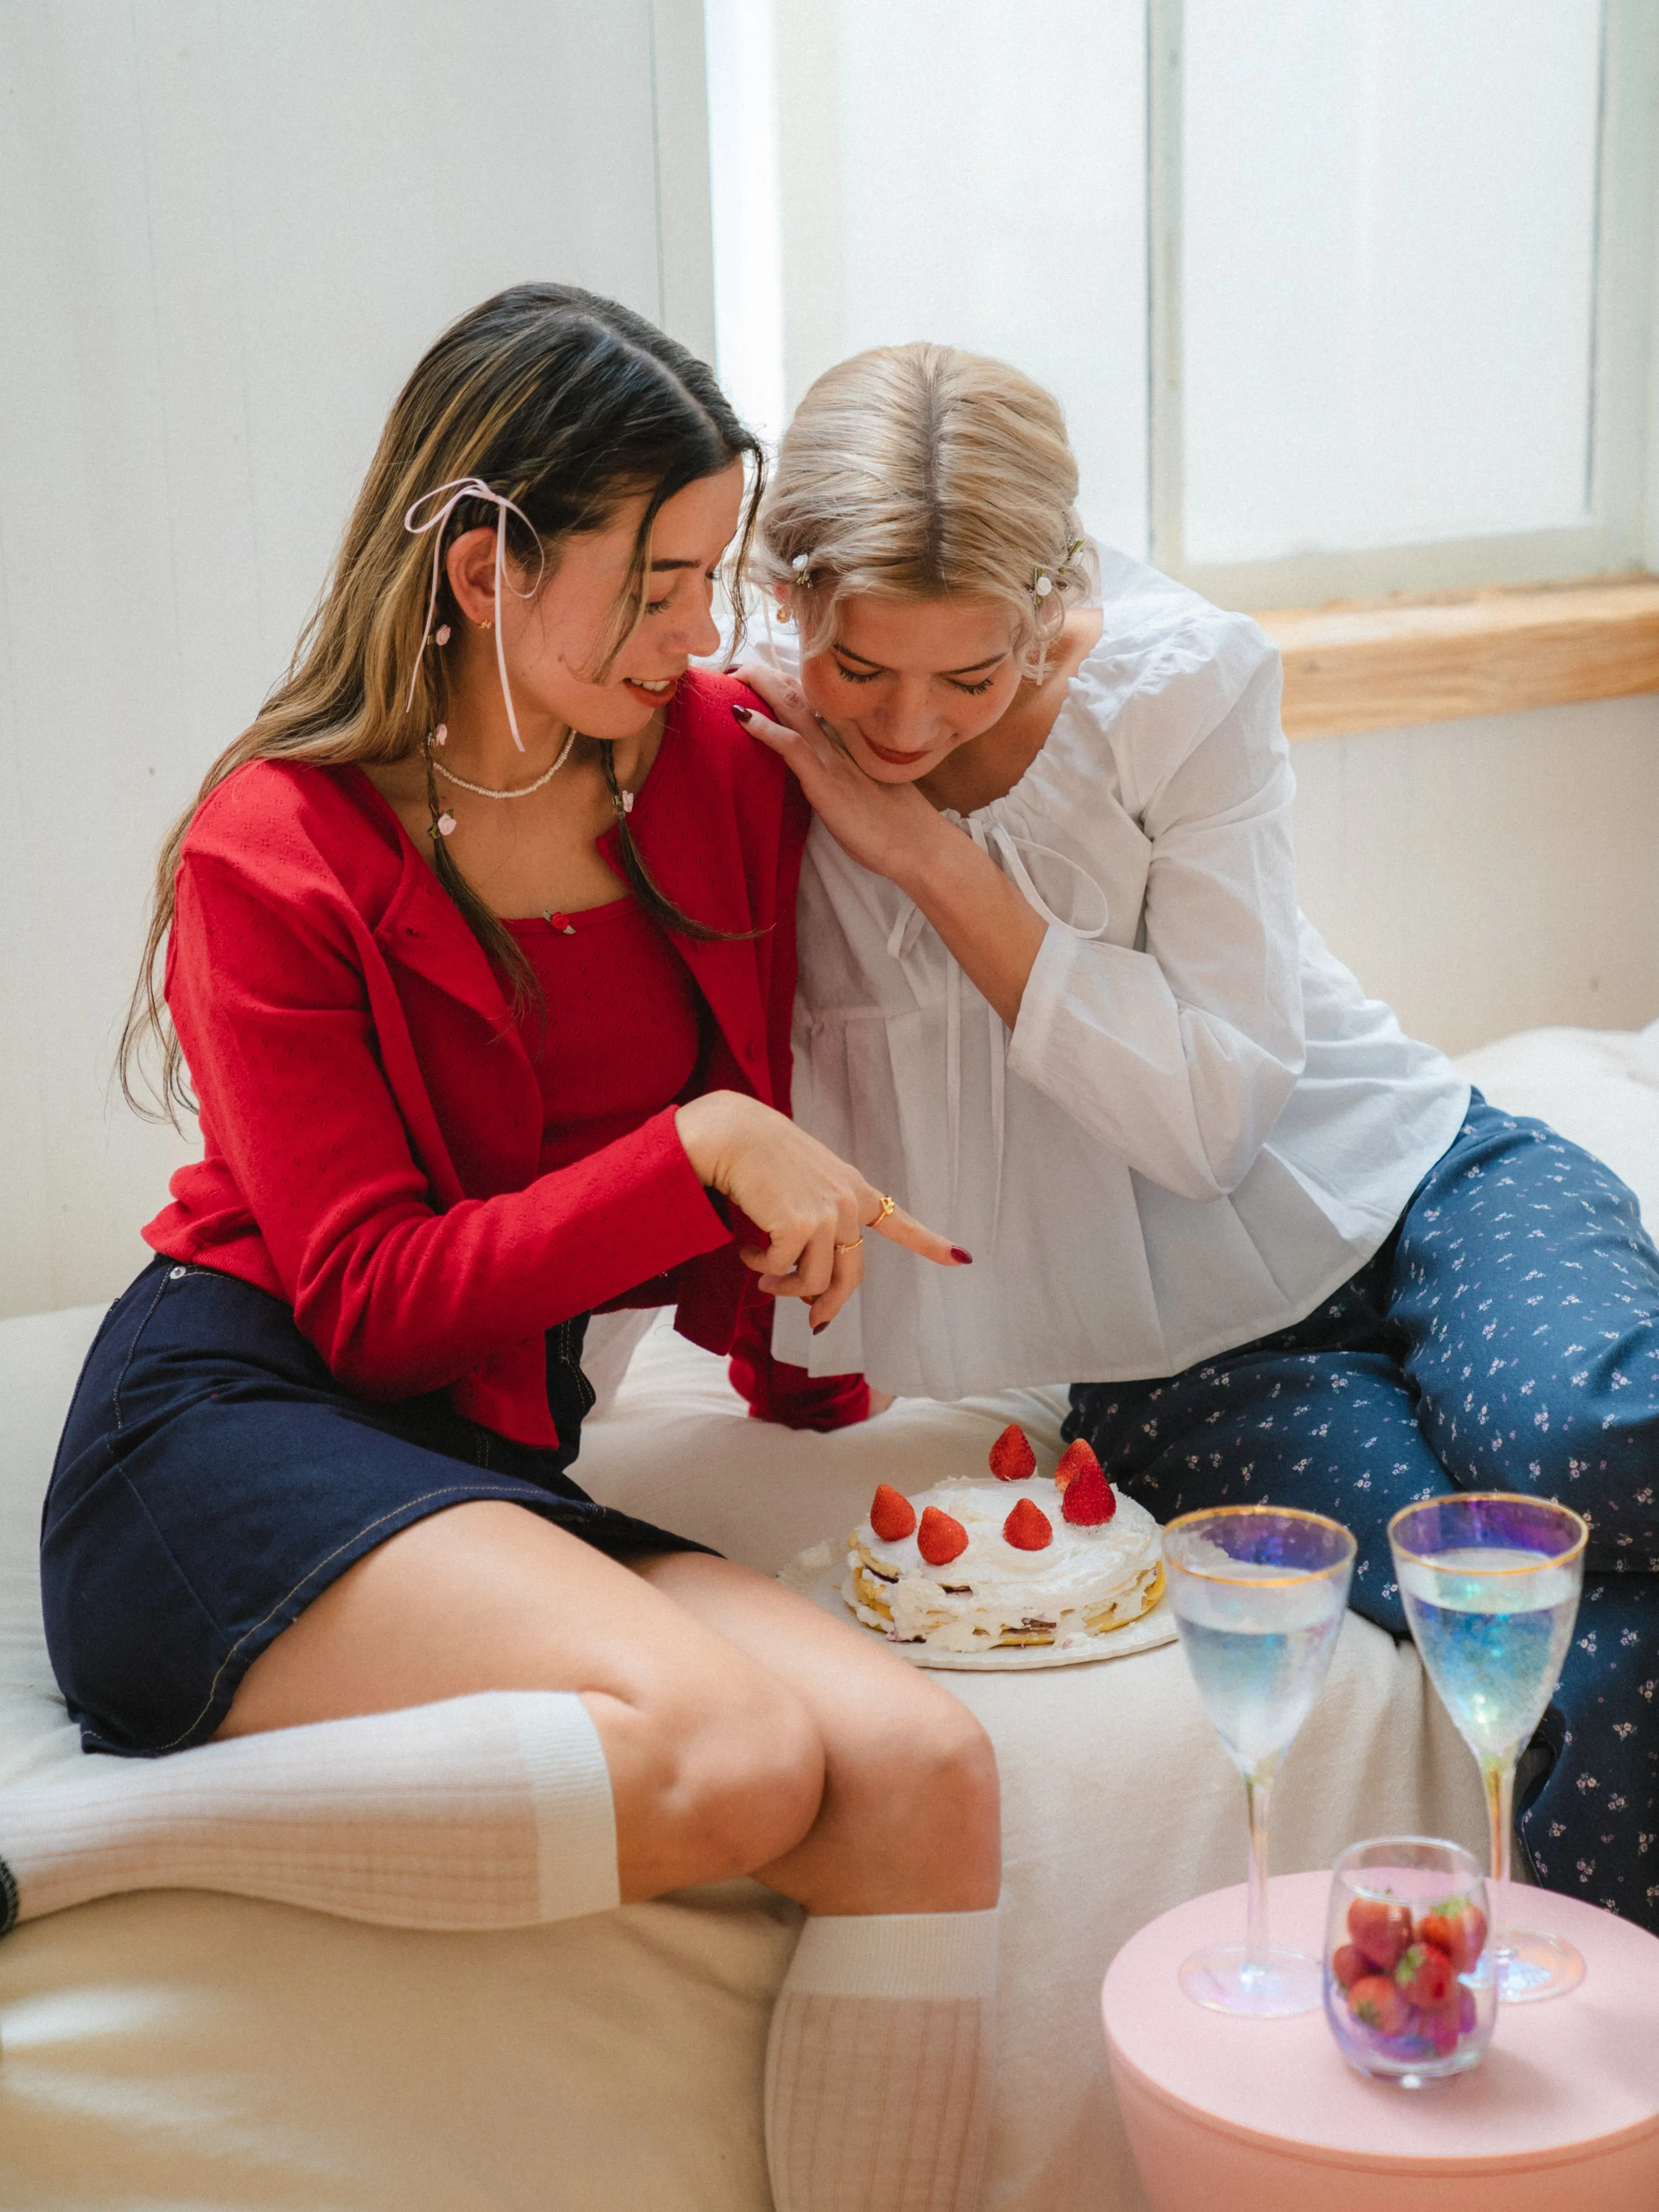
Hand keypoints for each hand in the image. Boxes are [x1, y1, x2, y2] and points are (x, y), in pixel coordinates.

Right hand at [674, 1091, 965, 1328]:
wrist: (731, 1132)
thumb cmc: (757, 1154)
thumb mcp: (802, 1182)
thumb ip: (816, 1221)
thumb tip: (807, 1281)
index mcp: (852, 1189)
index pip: (899, 1222)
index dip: (931, 1243)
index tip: (962, 1258)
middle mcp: (847, 1202)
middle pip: (850, 1275)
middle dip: (829, 1304)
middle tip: (813, 1322)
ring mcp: (827, 1214)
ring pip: (812, 1280)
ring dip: (784, 1287)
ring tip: (761, 1279)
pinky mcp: (799, 1224)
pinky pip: (780, 1268)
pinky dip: (760, 1267)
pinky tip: (745, 1251)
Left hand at [732, 662, 946, 888]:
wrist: (918, 845)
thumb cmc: (895, 823)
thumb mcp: (865, 785)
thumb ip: (845, 769)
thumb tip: (822, 770)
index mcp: (848, 739)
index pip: (811, 699)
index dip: (782, 682)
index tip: (756, 674)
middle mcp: (839, 740)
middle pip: (798, 693)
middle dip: (764, 674)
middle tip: (735, 665)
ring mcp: (831, 759)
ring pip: (792, 708)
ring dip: (760, 686)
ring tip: (732, 673)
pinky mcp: (825, 782)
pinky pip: (791, 746)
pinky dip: (765, 728)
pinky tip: (740, 715)